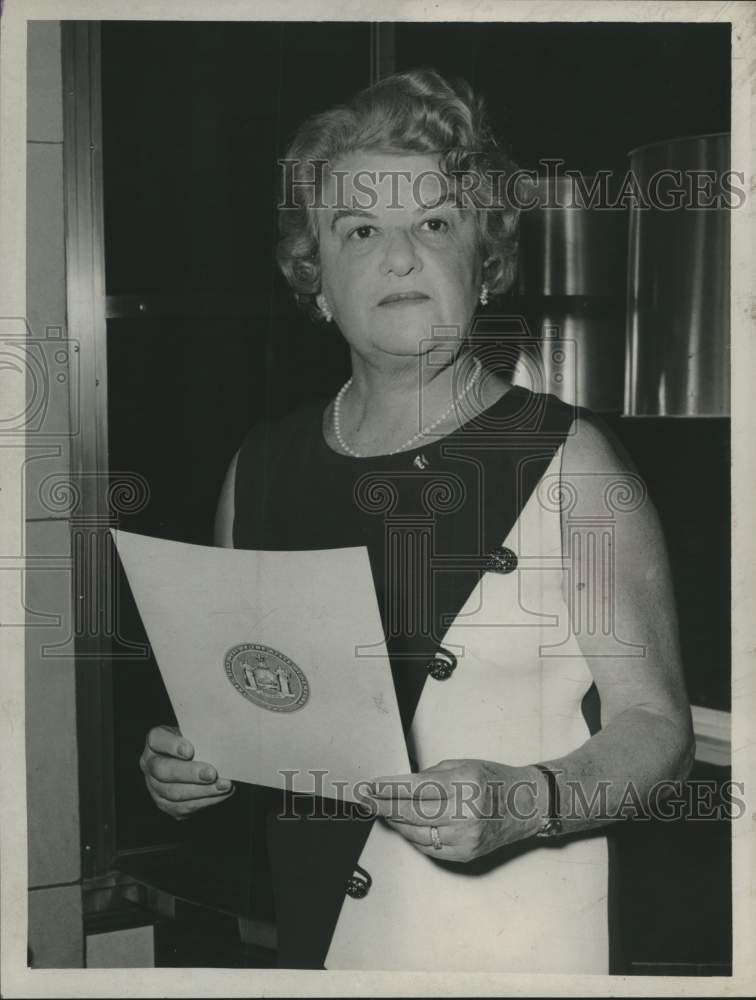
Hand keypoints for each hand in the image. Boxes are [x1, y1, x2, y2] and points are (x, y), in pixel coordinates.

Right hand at [139, 725, 234, 820]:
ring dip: (201, 791)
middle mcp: (150, 764)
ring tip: (223, 786)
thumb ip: (201, 733)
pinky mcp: (166, 804)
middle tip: (212, 774)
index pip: (157, 740)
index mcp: (155, 741)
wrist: (194, 760)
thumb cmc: (197, 741)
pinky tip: (220, 795)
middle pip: (163, 771)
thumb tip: (220, 737)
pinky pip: (182, 807)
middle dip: (189, 773)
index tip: (190, 751)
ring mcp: (154, 786)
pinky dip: (204, 801)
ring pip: (173, 793)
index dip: (172, 746)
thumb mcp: (196, 731)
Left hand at [367, 759, 545, 861]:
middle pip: (412, 813)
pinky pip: (430, 848)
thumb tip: (399, 786)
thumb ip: (431, 776)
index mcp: (464, 784)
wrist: (527, 805)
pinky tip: (405, 827)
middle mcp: (465, 813)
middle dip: (384, 806)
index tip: (370, 787)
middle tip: (367, 801)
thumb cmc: (494, 781)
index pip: (415, 788)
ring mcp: (466, 837)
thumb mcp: (463, 765)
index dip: (388, 789)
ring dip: (396, 823)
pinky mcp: (466, 854)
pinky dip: (414, 838)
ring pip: (417, 833)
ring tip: (384, 812)